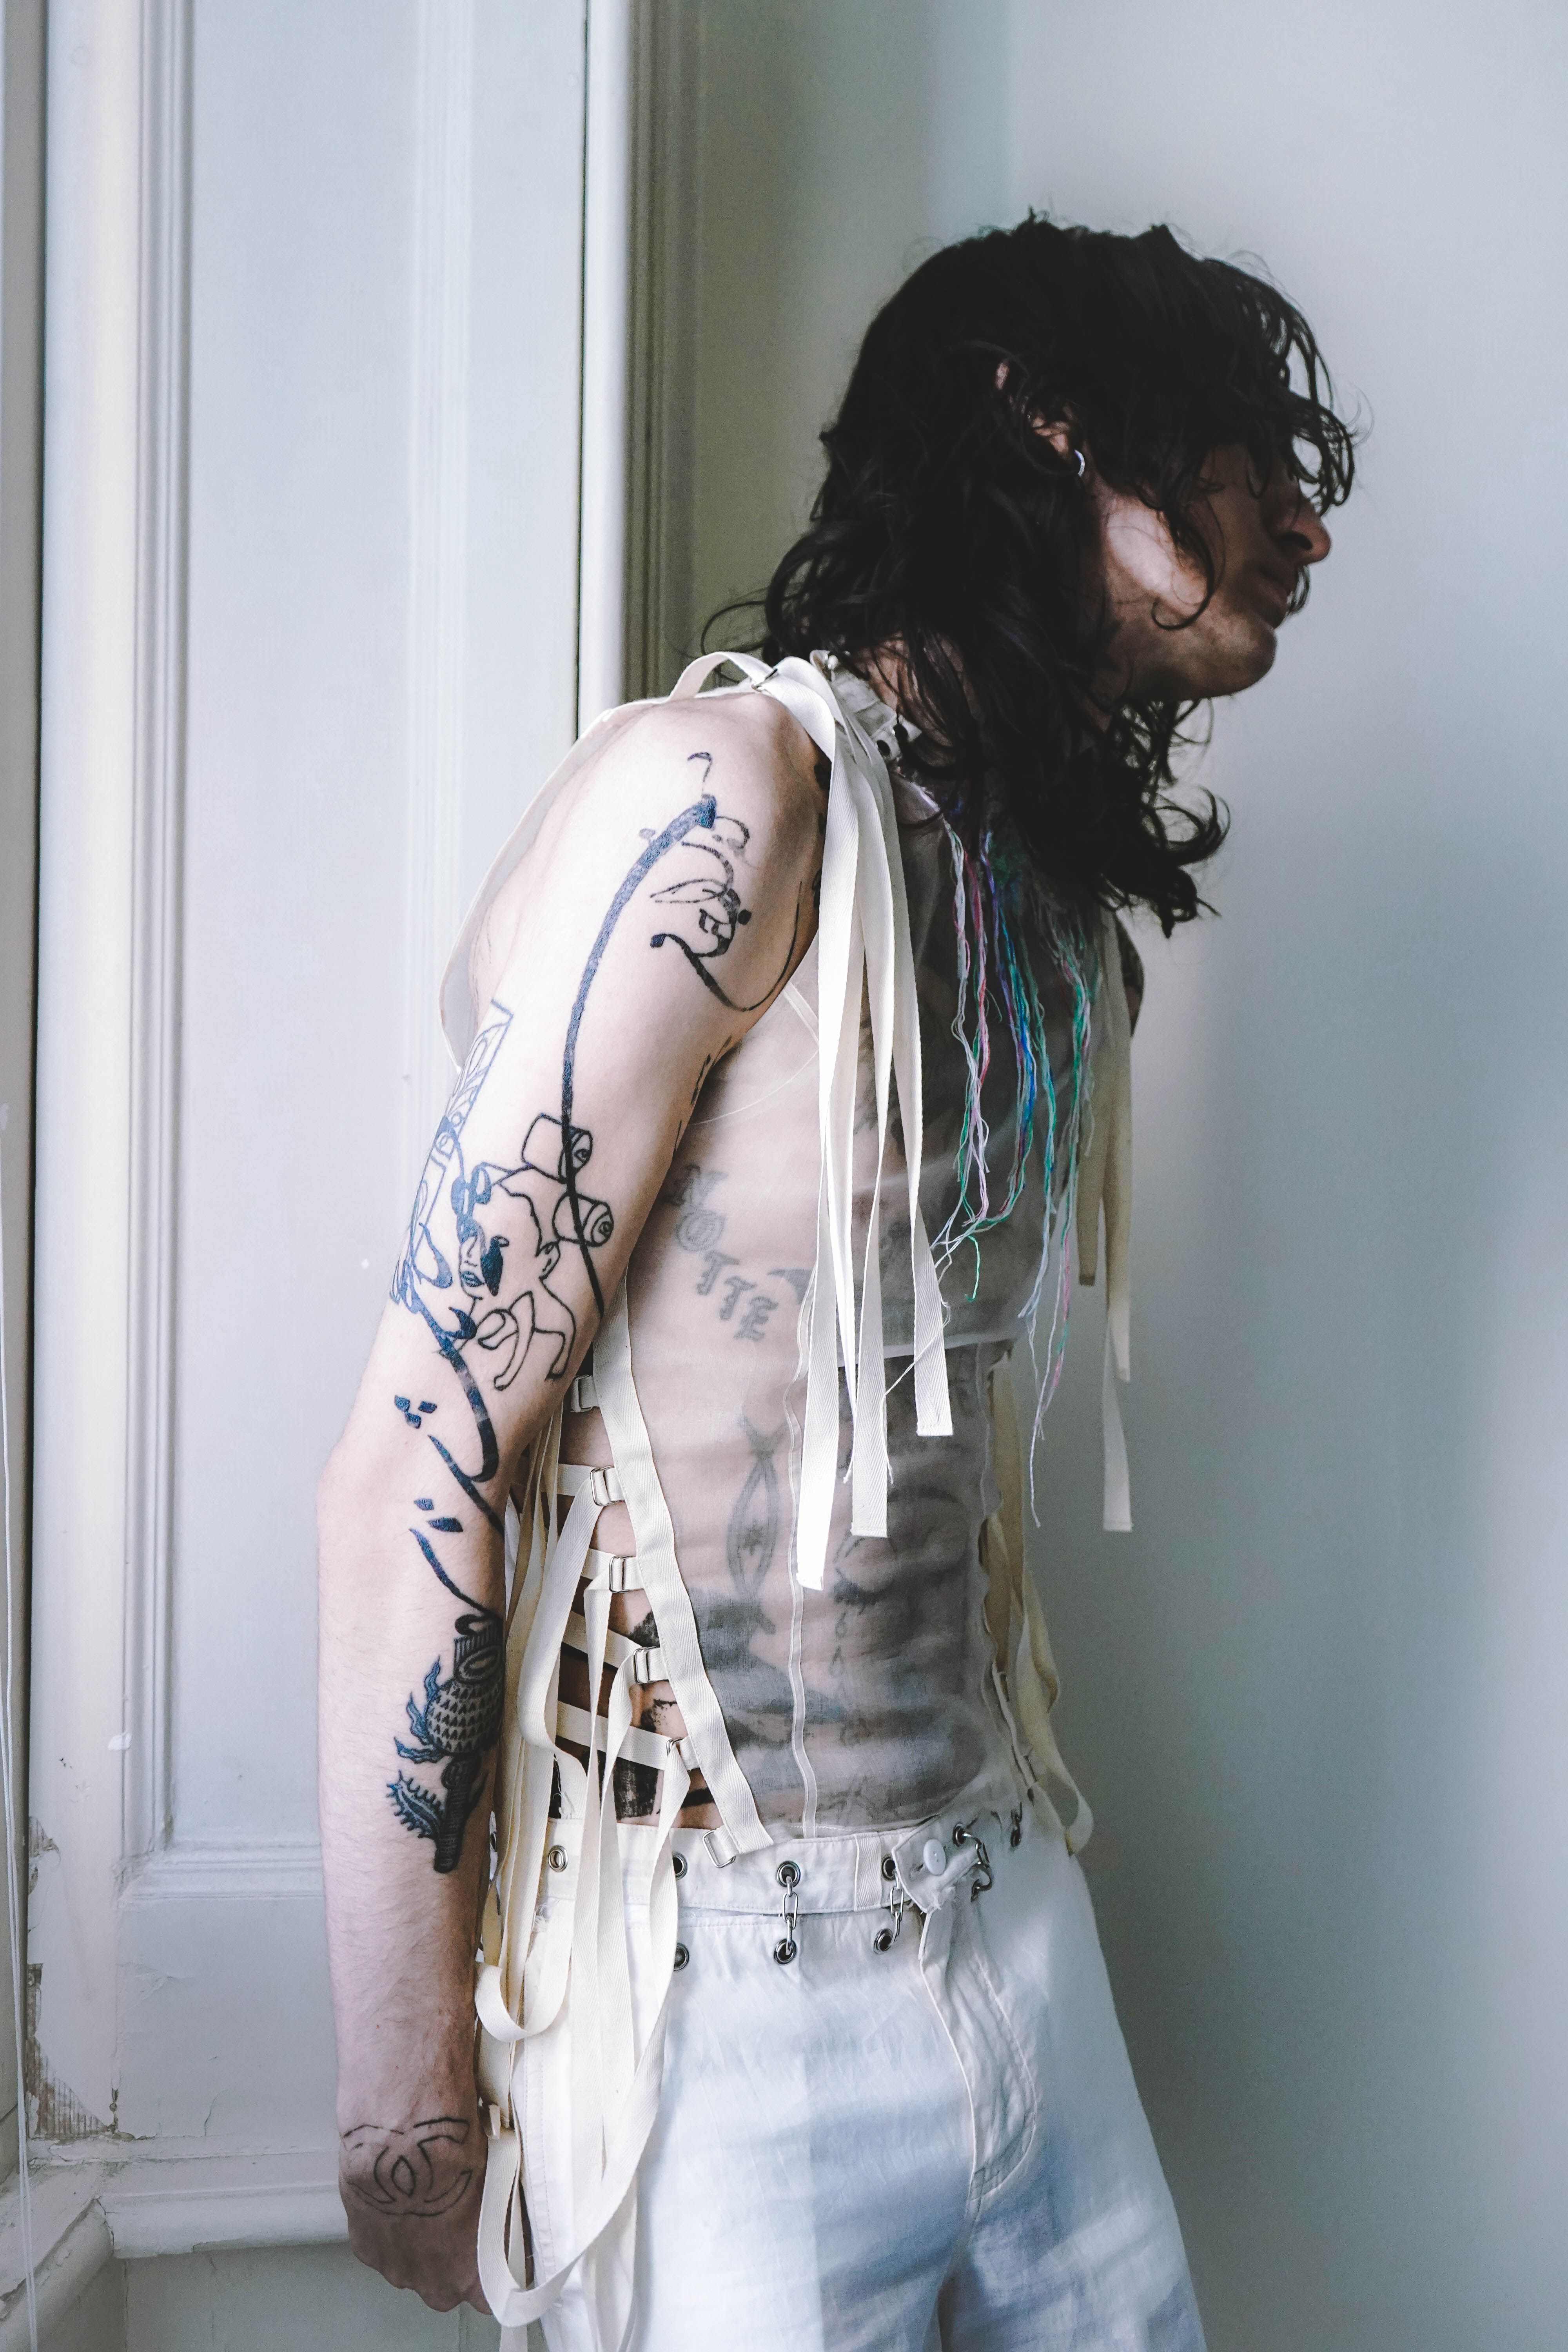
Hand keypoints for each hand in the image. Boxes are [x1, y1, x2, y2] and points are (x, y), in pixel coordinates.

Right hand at [339, 2107, 490, 2313]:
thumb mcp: (499, 2193)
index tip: (495, 2258)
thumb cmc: (457, 2159)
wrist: (406, 2137)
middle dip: (451, 2261)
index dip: (492, 2276)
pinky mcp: (366, 2247)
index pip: (487, 2298)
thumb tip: (515, 2227)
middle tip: (456, 2221)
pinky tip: (398, 2197)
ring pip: (410, 2267)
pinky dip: (389, 2228)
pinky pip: (382, 2246)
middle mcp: (431, 2283)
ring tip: (423, 2202)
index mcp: (468, 2276)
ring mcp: (395, 2268)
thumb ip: (503, 2226)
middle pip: (444, 2286)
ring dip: (417, 2244)